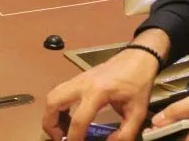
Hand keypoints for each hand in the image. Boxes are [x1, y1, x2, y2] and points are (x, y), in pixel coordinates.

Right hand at [43, 48, 158, 140]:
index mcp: (98, 92)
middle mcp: (83, 83)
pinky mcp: (79, 77)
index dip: (74, 138)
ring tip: (62, 129)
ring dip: (51, 114)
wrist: (138, 57)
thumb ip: (125, 133)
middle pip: (53, 102)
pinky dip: (57, 106)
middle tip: (59, 138)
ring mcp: (78, 78)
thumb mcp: (137, 111)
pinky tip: (68, 116)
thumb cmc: (138, 82)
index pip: (78, 119)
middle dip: (50, 124)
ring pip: (53, 95)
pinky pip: (60, 91)